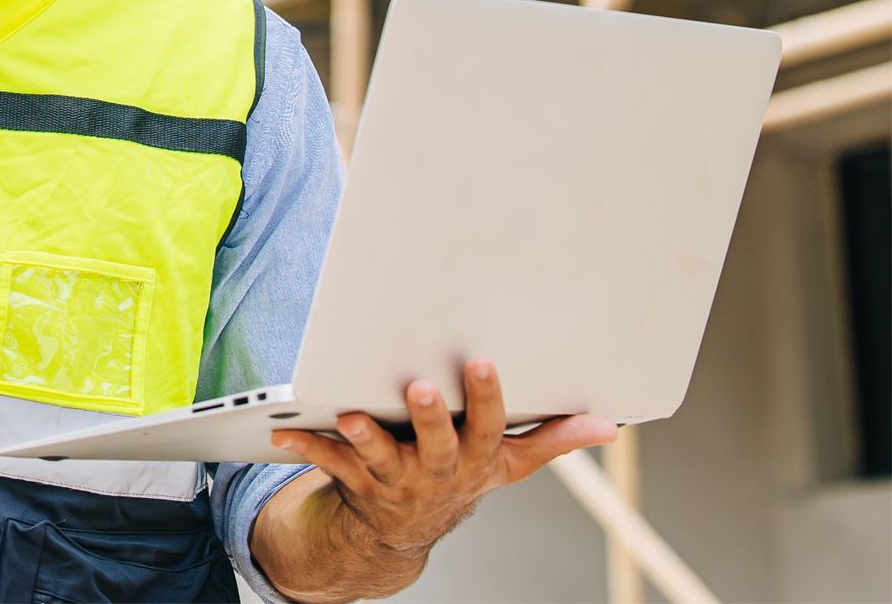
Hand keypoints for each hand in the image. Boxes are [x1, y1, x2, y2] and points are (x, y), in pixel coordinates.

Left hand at [271, 359, 617, 555]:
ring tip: (350, 414)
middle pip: (436, 443)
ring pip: (379, 456)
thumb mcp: (509, 464)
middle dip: (430, 418)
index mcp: (476, 458)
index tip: (485, 362)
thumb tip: (609, 424)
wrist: (403, 529)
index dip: (489, 398)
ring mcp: (394, 478)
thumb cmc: (460, 476)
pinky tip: (282, 429)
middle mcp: (436, 469)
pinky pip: (328, 462)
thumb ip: (552, 440)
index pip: (490, 426)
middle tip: (421, 388)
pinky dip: (305, 444)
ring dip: (365, 435)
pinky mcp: (354, 479)